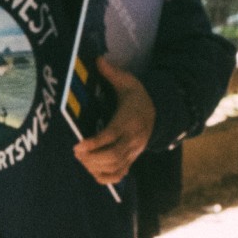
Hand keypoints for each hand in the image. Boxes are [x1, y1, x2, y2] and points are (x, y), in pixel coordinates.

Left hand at [72, 55, 156, 185]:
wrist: (160, 113)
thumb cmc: (139, 97)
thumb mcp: (129, 82)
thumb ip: (113, 73)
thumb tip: (98, 60)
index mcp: (129, 120)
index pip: (112, 135)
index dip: (95, 143)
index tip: (78, 145)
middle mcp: (132, 139)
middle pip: (113, 155)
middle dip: (92, 158)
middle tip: (77, 152)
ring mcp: (133, 151)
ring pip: (115, 167)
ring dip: (96, 167)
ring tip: (83, 159)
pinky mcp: (132, 159)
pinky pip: (120, 174)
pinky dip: (105, 177)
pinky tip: (93, 170)